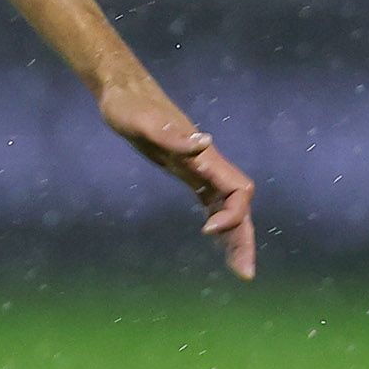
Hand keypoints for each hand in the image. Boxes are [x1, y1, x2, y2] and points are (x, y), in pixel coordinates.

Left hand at [99, 79, 258, 280]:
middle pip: (239, 206)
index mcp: (203, 158)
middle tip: (245, 275)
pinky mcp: (187, 172)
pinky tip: (216, 241)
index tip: (206, 231)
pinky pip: (212, 203)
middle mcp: (207, 164)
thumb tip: (204, 143)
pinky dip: (219, 223)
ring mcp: (199, 169)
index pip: (238, 191)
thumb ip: (173, 136)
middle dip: (243, 238)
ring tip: (240, 270)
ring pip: (229, 207)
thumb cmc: (130, 107)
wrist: (123, 93)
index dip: (232, 214)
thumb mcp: (143, 122)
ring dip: (236, 237)